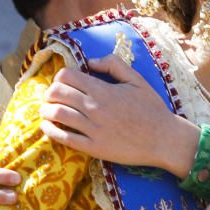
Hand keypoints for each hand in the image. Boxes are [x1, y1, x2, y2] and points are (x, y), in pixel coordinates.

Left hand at [39, 55, 199, 174]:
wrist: (163, 139)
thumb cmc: (152, 108)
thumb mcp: (137, 80)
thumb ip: (114, 65)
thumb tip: (90, 61)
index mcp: (103, 90)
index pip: (66, 76)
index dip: (60, 77)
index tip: (63, 82)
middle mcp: (94, 108)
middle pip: (57, 93)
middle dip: (50, 92)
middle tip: (52, 96)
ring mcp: (93, 129)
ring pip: (57, 114)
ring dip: (46, 110)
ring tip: (46, 110)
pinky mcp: (93, 147)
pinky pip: (64, 138)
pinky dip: (51, 131)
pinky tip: (48, 127)